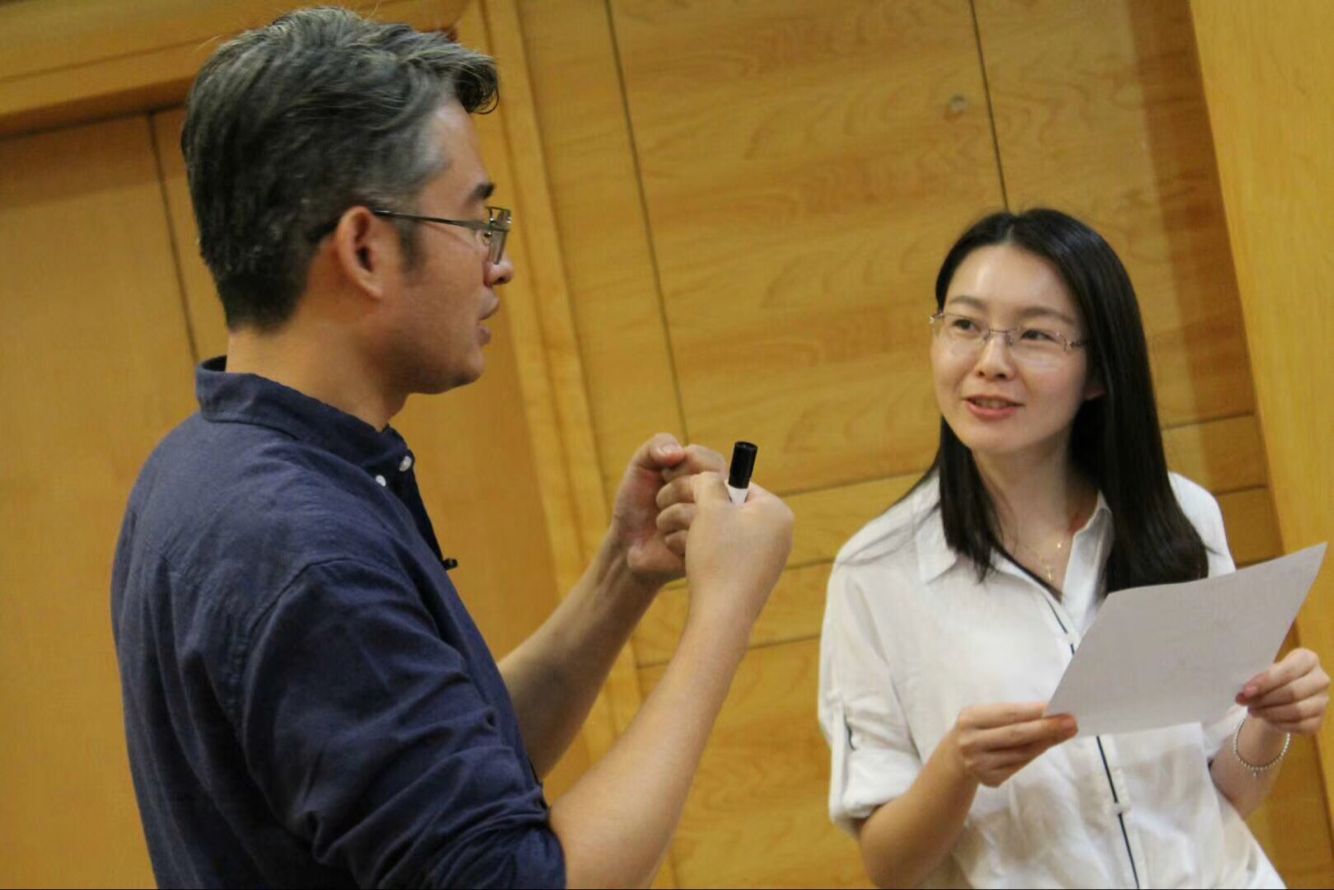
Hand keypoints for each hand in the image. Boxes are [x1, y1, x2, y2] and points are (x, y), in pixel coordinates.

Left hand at [609, 434, 724, 589]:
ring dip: (671, 512)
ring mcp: (718, 527)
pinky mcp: (711, 552)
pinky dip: (672, 535)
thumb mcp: (641, 466)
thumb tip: (678, 451)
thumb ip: (657, 445)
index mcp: (710, 475)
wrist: (628, 544)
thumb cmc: (638, 502)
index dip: (683, 466)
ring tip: (660, 521)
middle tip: (658, 499)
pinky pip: (697, 537)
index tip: (663, 475)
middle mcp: (721, 499)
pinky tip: (665, 540)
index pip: (711, 460)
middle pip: (712, 482)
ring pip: (706, 510)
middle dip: (676, 487)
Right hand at [679, 471, 792, 632]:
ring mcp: (769, 557)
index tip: (684, 496)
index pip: (739, 484)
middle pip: (731, 508)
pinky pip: (727, 554)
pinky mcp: (754, 577)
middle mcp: (780, 533)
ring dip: (695, 531)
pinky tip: (687, 559)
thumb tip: (710, 476)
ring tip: (675, 539)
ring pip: (724, 531)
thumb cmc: (718, 557)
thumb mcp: (710, 508)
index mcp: (776, 511)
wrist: (722, 615)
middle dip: (697, 511)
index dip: (706, 488)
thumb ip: (709, 482)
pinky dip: (705, 552)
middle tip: (672, 517)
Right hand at [945, 703, 1076, 787]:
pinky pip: (1019, 765)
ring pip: (1022, 753)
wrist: (955, 758)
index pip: (1008, 714)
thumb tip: (1051, 712)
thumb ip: (1013, 715)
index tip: (1058, 706)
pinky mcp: (990, 779)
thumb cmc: (978, 729)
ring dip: (1047, 741)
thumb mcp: (985, 716)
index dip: (1035, 711)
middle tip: (1071, 722)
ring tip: (1066, 732)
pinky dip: (1035, 754)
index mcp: (970, 719)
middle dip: (1047, 728)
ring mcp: (980, 764)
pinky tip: (1046, 744)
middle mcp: (971, 742)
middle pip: (1017, 735)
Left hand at [1237, 647, 1329, 734]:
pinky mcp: (1319, 720)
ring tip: (1253, 711)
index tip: (1246, 690)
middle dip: (1265, 699)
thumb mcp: (1266, 672)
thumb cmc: (1273, 679)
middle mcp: (1320, 679)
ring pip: (1297, 711)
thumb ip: (1259, 679)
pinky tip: (1267, 720)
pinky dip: (1280, 724)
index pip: (1288, 671)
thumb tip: (1246, 693)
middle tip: (1245, 702)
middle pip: (1293, 692)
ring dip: (1270, 713)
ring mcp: (1322, 701)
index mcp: (1307, 659)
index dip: (1266, 682)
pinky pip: (1300, 726)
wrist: (1282, 696)